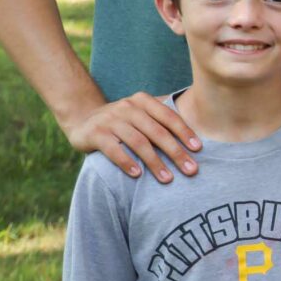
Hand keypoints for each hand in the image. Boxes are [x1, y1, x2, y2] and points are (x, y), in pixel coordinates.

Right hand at [63, 92, 200, 181]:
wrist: (82, 118)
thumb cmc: (122, 121)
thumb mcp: (140, 114)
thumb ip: (160, 120)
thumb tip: (196, 136)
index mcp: (143, 101)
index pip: (169, 117)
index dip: (185, 132)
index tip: (198, 149)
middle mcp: (128, 107)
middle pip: (157, 132)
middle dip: (176, 153)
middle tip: (191, 170)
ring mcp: (110, 119)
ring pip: (138, 142)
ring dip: (155, 162)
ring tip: (167, 178)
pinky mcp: (95, 133)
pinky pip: (114, 149)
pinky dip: (127, 162)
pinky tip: (138, 175)